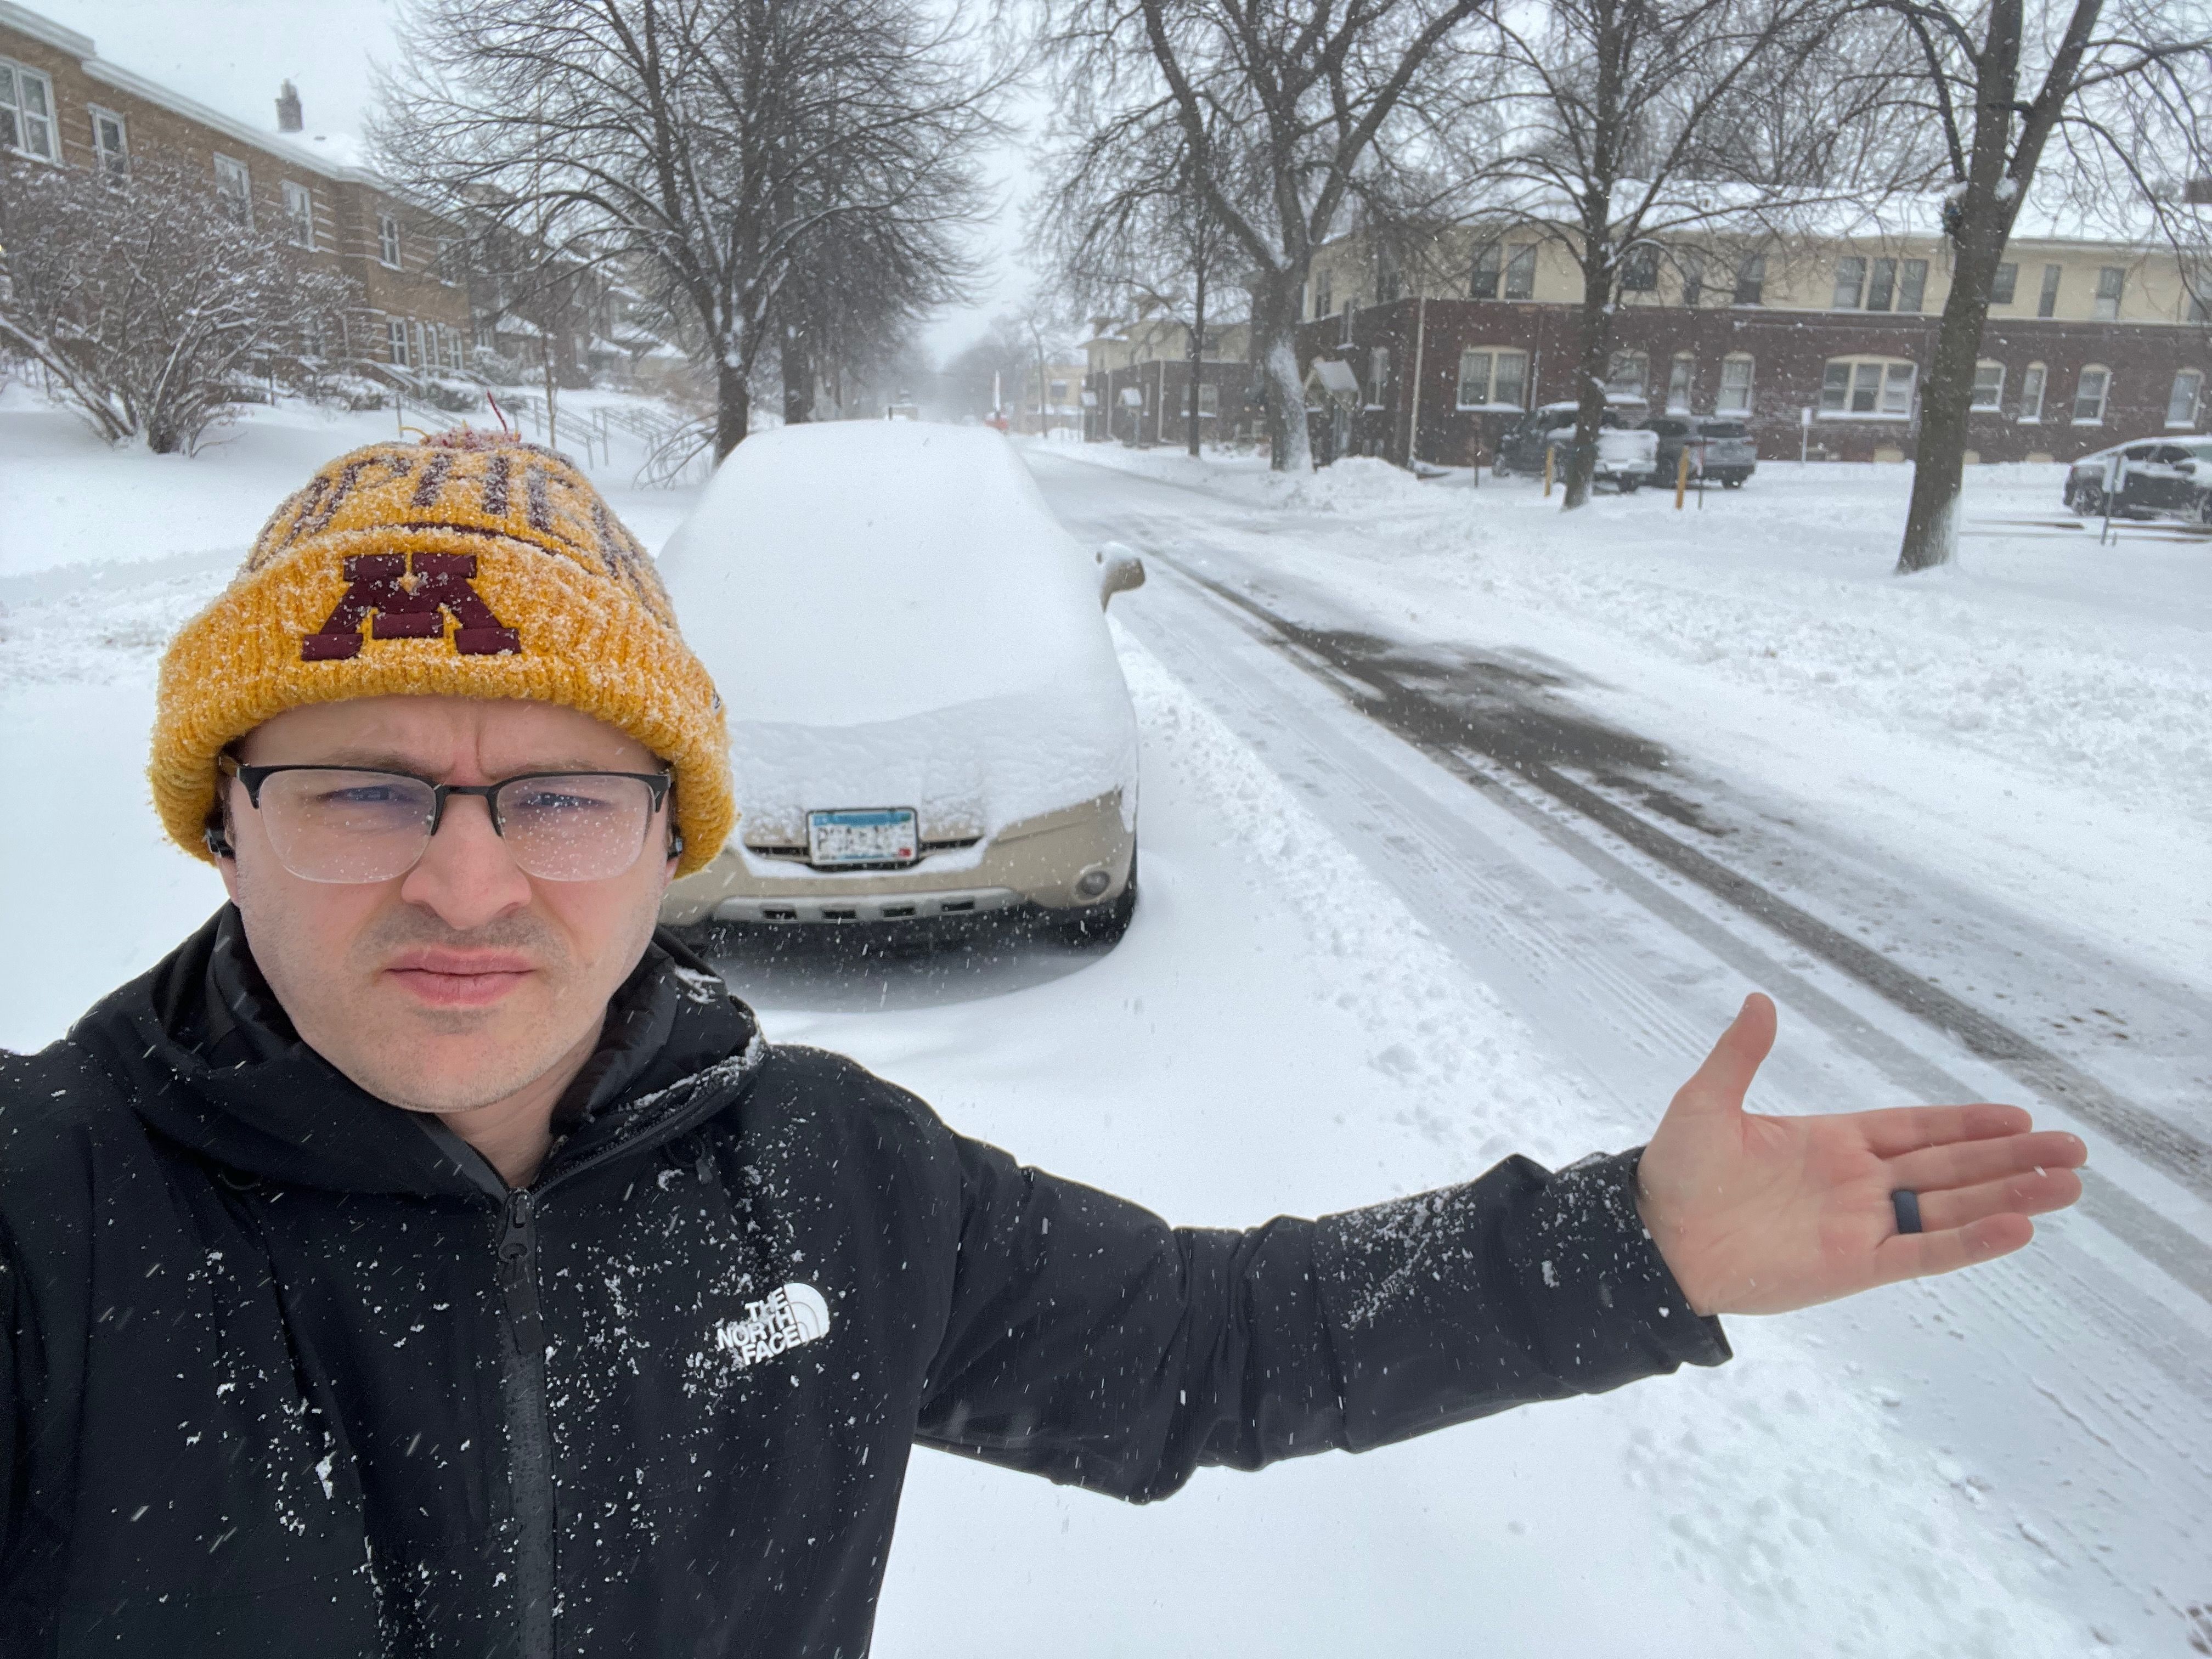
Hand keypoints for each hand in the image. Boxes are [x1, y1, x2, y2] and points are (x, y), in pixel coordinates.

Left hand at [1634, 994, 2086, 1316]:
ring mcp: (1861, 1225)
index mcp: (1831, 1142)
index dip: (1968, 1123)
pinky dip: (1971, 1242)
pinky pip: (1926, 1252)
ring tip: (2070, 1185)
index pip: (1916, 1128)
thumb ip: (1739, 1056)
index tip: (2020, 1116)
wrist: (1654, 1241)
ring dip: (2010, 1196)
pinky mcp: (1856, 1266)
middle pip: (1952, 1166)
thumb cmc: (1674, 1172)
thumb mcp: (1705, 1103)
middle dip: (2012, 1158)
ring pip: (1952, 1207)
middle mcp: (1857, 1183)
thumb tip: (1760, 999)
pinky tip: (2018, 1228)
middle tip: (2075, 1149)